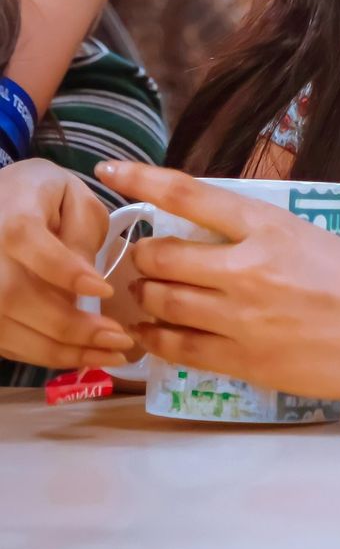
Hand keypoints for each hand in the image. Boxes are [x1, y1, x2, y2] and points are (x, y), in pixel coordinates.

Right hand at [0, 160, 133, 369]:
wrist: (0, 199)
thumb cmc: (40, 193)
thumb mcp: (72, 195)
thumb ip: (83, 233)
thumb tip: (89, 284)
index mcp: (13, 218)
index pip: (35, 249)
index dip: (69, 274)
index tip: (106, 289)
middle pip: (17, 298)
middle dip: (71, 326)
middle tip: (119, 338)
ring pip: (9, 330)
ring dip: (61, 351)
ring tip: (109, 354)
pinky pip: (6, 343)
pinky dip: (43, 355)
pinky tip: (80, 355)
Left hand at [95, 162, 339, 399]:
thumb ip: (306, 234)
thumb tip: (302, 242)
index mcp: (270, 225)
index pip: (188, 194)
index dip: (142, 178)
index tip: (110, 170)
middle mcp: (247, 268)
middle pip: (162, 257)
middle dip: (146, 258)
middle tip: (146, 262)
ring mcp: (244, 319)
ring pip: (164, 305)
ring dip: (150, 300)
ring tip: (150, 300)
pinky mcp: (248, 363)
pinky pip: (182, 351)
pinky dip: (161, 342)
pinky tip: (154, 339)